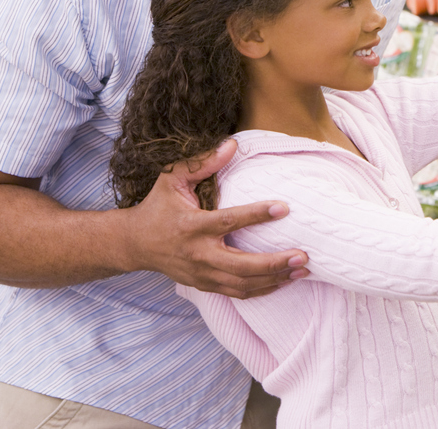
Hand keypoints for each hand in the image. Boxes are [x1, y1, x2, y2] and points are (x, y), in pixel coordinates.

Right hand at [122, 139, 308, 298]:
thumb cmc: (157, 207)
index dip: (257, 215)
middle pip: (241, 266)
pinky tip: (282, 282)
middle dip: (274, 263)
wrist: (134, 244)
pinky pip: (237, 293)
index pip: (229, 221)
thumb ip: (202, 163)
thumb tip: (232, 145)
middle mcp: (198, 254)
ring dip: (274, 280)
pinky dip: (261, 290)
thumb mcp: (172, 180)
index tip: (284, 208)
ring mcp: (201, 274)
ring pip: (242, 284)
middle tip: (303, 256)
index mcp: (192, 226)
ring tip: (301, 270)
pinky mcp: (204, 285)